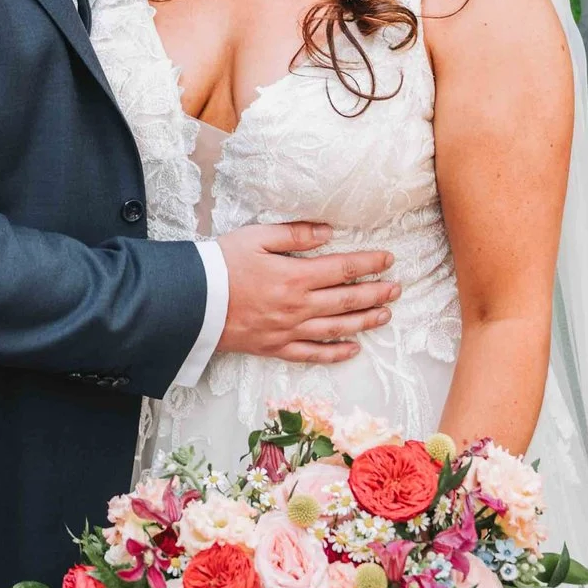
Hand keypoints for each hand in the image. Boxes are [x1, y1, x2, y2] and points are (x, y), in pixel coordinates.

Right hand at [216, 222, 397, 364]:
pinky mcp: (275, 348)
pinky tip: (353, 349)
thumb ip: (295, 235)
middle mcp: (298, 307)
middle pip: (347, 301)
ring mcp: (288, 331)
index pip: (343, 269)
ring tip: (385, 315)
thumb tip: (329, 233)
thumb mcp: (256, 237)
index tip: (388, 260)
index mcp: (295, 276)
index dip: (369, 264)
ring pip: (337, 328)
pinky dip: (335, 353)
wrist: (191, 302)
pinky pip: (312, 354)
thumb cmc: (220, 264)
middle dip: (376, 294)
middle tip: (397, 288)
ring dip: (365, 322)